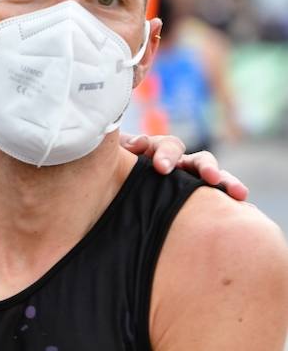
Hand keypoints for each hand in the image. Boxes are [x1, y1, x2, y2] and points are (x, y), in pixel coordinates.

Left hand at [119, 133, 247, 200]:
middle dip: (205, 167)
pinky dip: (226, 200)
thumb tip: (142, 143)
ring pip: (210, 178)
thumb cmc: (108, 168)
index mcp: (156, 150)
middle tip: (211, 177)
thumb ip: (124, 146)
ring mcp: (186, 180)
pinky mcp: (192, 197)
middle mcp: (176, 163)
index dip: (167, 154)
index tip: (161, 168)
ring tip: (239, 193)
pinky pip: (212, 198)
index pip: (168, 146)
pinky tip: (243, 208)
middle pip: (197, 160)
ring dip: (224, 182)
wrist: (106, 188)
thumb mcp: (112, 155)